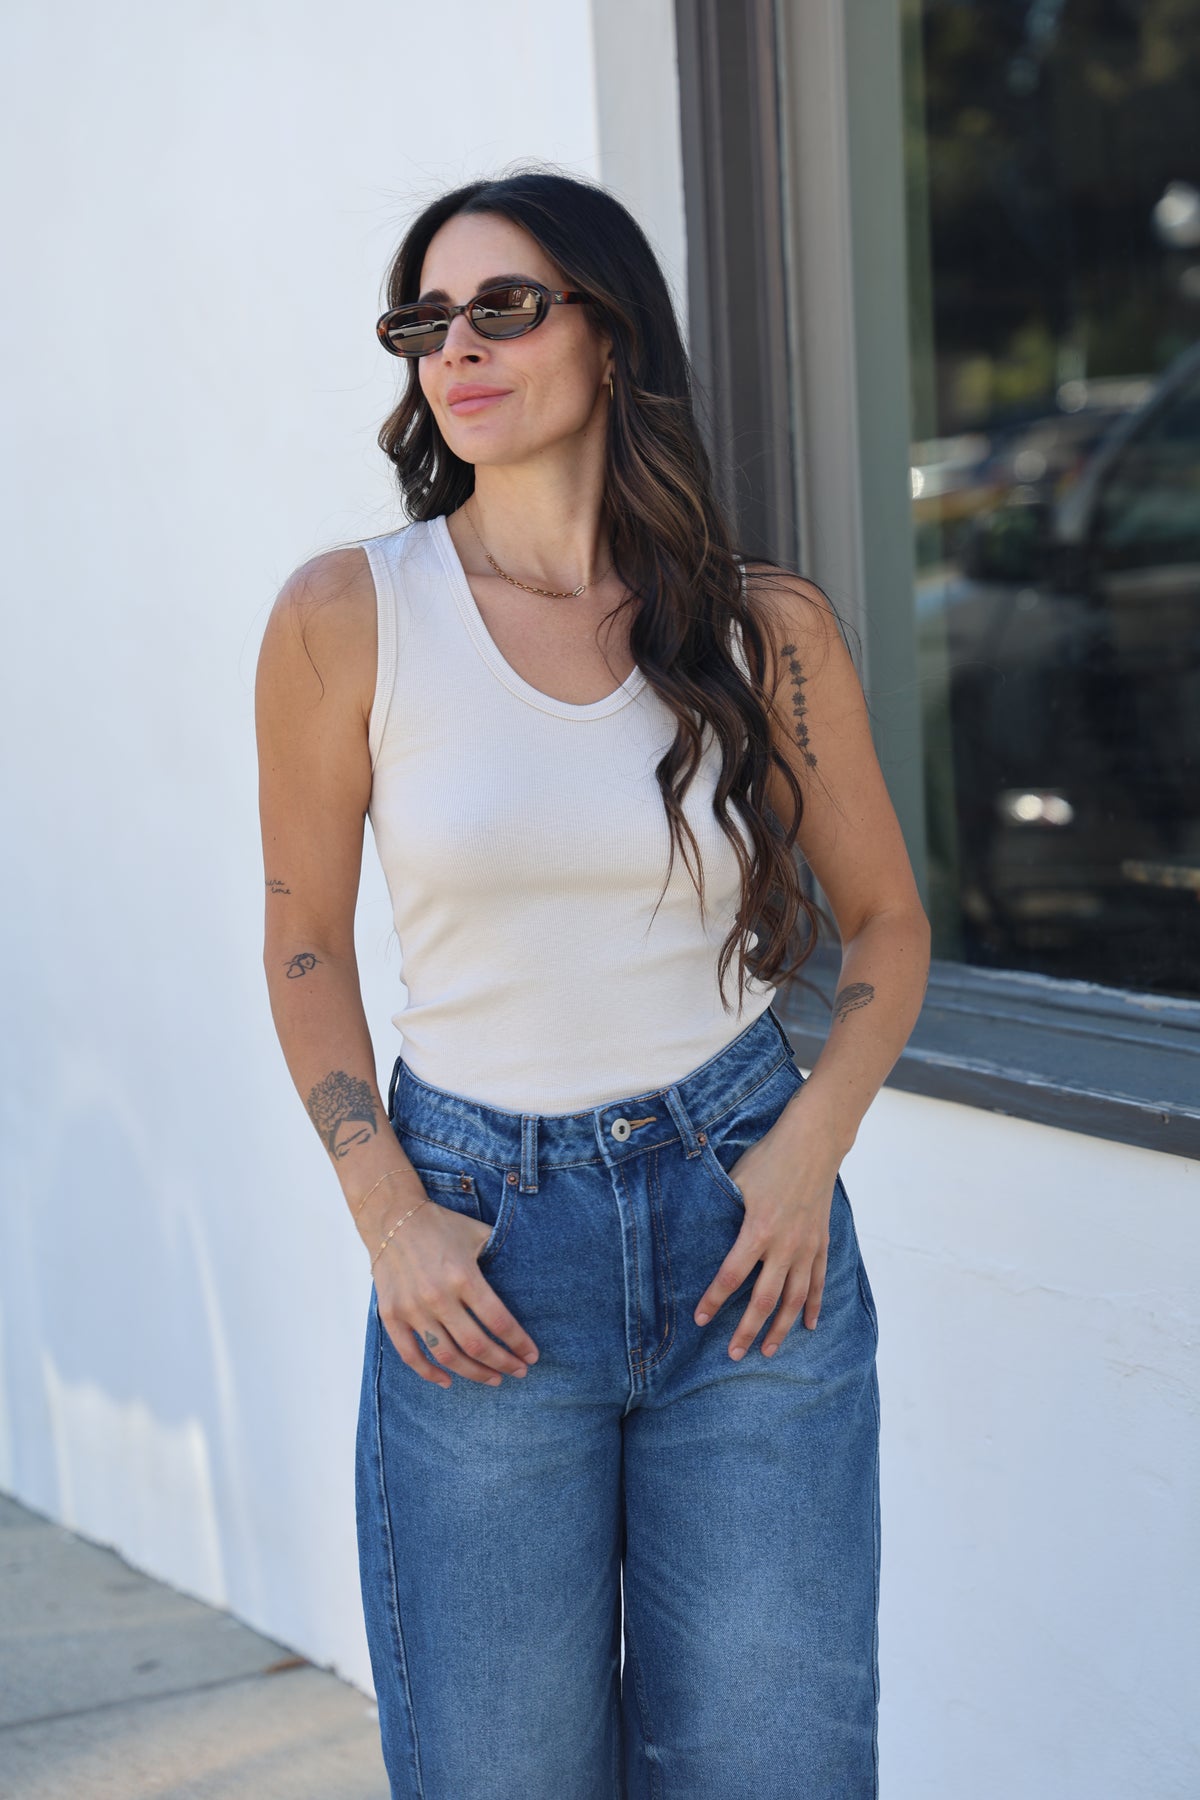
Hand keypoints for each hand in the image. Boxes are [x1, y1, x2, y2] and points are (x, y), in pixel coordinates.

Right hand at [371, 1194, 538, 1390]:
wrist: (392, 1218)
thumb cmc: (441, 1226)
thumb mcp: (478, 1234)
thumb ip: (502, 1256)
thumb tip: (531, 1278)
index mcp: (463, 1275)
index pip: (498, 1321)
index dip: (518, 1343)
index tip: (532, 1356)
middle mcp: (437, 1296)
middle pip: (476, 1345)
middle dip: (502, 1363)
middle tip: (519, 1372)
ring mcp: (412, 1308)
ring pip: (447, 1356)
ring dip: (473, 1373)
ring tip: (493, 1379)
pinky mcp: (391, 1315)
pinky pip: (410, 1355)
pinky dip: (429, 1373)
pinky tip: (447, 1381)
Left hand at [693, 1110, 839, 1359]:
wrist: (813, 1144)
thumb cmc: (769, 1158)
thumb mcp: (736, 1180)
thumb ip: (720, 1209)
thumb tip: (693, 1225)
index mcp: (757, 1230)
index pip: (731, 1276)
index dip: (714, 1300)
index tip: (700, 1319)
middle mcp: (784, 1245)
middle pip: (765, 1300)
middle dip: (748, 1330)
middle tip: (734, 1355)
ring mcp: (806, 1247)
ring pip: (794, 1299)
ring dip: (781, 1328)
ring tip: (769, 1351)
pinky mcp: (821, 1243)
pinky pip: (818, 1282)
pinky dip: (813, 1305)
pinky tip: (808, 1325)